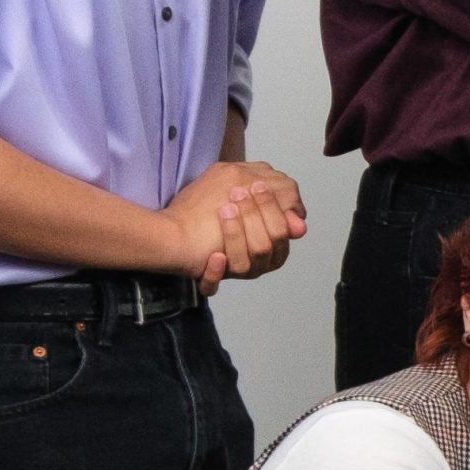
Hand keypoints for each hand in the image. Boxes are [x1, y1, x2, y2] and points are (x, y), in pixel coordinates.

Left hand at [161, 161, 306, 287]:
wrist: (168, 226)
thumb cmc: (204, 208)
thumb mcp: (240, 190)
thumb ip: (274, 199)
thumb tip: (301, 224)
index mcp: (268, 244)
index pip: (282, 232)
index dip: (274, 210)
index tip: (258, 187)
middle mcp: (254, 261)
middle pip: (268, 245)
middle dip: (256, 215)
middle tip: (240, 192)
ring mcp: (231, 270)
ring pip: (247, 263)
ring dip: (237, 233)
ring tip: (225, 210)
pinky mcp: (206, 276)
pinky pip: (214, 282)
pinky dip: (215, 271)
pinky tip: (214, 256)